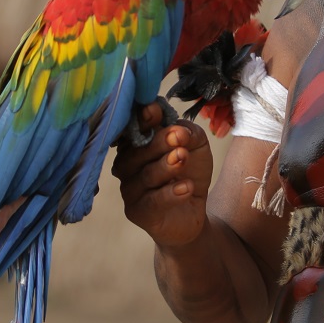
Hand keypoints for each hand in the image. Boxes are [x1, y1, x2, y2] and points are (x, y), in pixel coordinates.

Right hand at [112, 104, 213, 247]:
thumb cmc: (188, 172)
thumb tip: (178, 130)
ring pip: (146, 175)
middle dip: (158, 142)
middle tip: (177, 136)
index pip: (135, 128)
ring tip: (182, 157)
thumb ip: (188, 133)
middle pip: (138, 151)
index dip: (142, 119)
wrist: (193, 211)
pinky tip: (186, 187)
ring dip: (165, 166)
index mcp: (137, 144)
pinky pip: (152, 201)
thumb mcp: (196, 146)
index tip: (154, 111)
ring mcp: (130, 188)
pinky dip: (170, 194)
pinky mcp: (137, 211)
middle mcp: (127, 164)